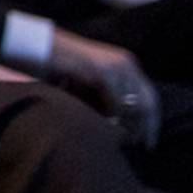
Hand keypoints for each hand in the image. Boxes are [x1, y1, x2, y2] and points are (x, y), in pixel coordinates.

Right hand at [42, 29, 160, 149]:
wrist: (40, 46)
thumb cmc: (61, 67)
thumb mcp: (89, 81)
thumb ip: (105, 96)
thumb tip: (121, 124)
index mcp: (126, 63)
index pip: (150, 97)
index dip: (152, 121)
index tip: (149, 141)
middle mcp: (126, 63)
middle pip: (147, 102)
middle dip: (146, 126)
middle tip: (143, 146)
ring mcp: (115, 66)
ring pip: (134, 104)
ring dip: (131, 125)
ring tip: (126, 140)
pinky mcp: (102, 71)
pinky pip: (115, 102)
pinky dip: (114, 117)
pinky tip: (110, 128)